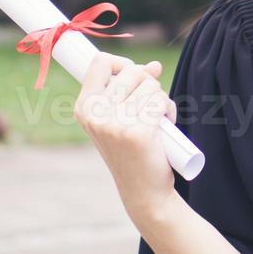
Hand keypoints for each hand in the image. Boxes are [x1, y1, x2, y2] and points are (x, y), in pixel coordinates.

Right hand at [75, 53, 178, 223]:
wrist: (143, 191)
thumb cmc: (133, 150)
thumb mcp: (122, 117)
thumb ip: (132, 89)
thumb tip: (155, 66)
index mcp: (84, 107)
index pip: (100, 62)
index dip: (122, 64)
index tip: (133, 79)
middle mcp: (95, 114)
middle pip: (132, 70)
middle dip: (148, 83)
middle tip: (147, 109)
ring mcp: (115, 124)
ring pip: (151, 84)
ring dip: (161, 100)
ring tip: (155, 123)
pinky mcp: (138, 132)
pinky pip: (161, 100)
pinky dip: (169, 111)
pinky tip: (164, 129)